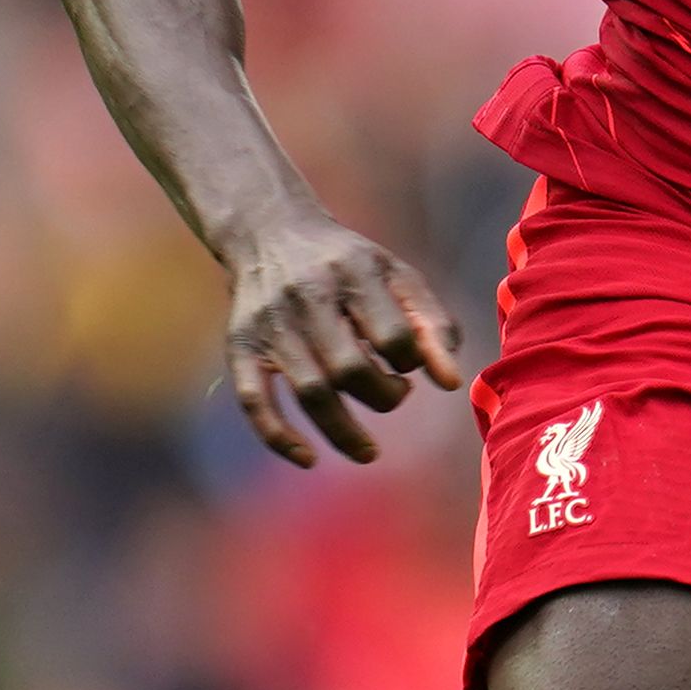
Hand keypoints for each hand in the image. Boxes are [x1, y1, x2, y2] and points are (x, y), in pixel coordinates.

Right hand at [219, 203, 465, 467]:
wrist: (270, 231)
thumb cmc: (348, 265)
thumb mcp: (396, 276)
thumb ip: (431, 324)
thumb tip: (451, 383)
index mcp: (353, 273)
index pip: (393, 336)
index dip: (411, 362)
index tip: (408, 364)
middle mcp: (307, 296)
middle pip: (350, 369)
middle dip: (384, 397)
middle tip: (396, 394)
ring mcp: (270, 324)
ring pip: (309, 392)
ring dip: (344, 431)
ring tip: (368, 450)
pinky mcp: (239, 346)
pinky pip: (254, 401)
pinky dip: (279, 437)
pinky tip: (308, 458)